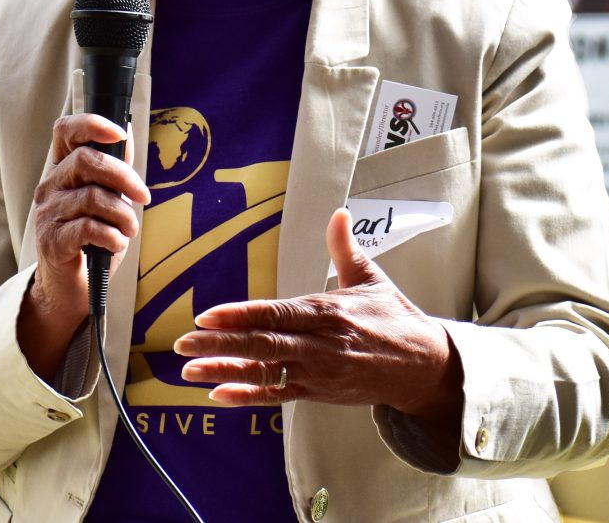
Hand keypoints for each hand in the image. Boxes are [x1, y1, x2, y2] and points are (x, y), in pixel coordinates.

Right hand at [18, 114, 148, 376]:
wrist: (70, 287)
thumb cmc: (91, 240)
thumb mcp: (107, 201)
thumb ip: (114, 172)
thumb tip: (127, 137)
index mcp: (62, 169)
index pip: (66, 130)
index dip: (91, 124)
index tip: (119, 134)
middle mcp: (50, 186)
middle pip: (85, 161)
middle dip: (123, 176)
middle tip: (142, 197)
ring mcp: (48, 213)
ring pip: (91, 197)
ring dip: (121, 214)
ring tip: (130, 230)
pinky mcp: (52, 241)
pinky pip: (87, 228)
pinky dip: (111, 235)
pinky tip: (117, 244)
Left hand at [174, 208, 462, 422]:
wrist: (426, 368)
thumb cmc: (395, 319)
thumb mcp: (371, 279)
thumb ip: (345, 248)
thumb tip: (339, 213)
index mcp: (327, 312)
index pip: (275, 314)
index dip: (240, 315)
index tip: (207, 314)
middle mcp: (319, 344)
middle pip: (262, 345)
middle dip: (219, 344)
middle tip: (182, 343)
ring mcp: (318, 372)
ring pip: (264, 373)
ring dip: (224, 371)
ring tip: (188, 371)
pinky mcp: (319, 393)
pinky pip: (278, 396)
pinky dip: (247, 396)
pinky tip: (218, 394)